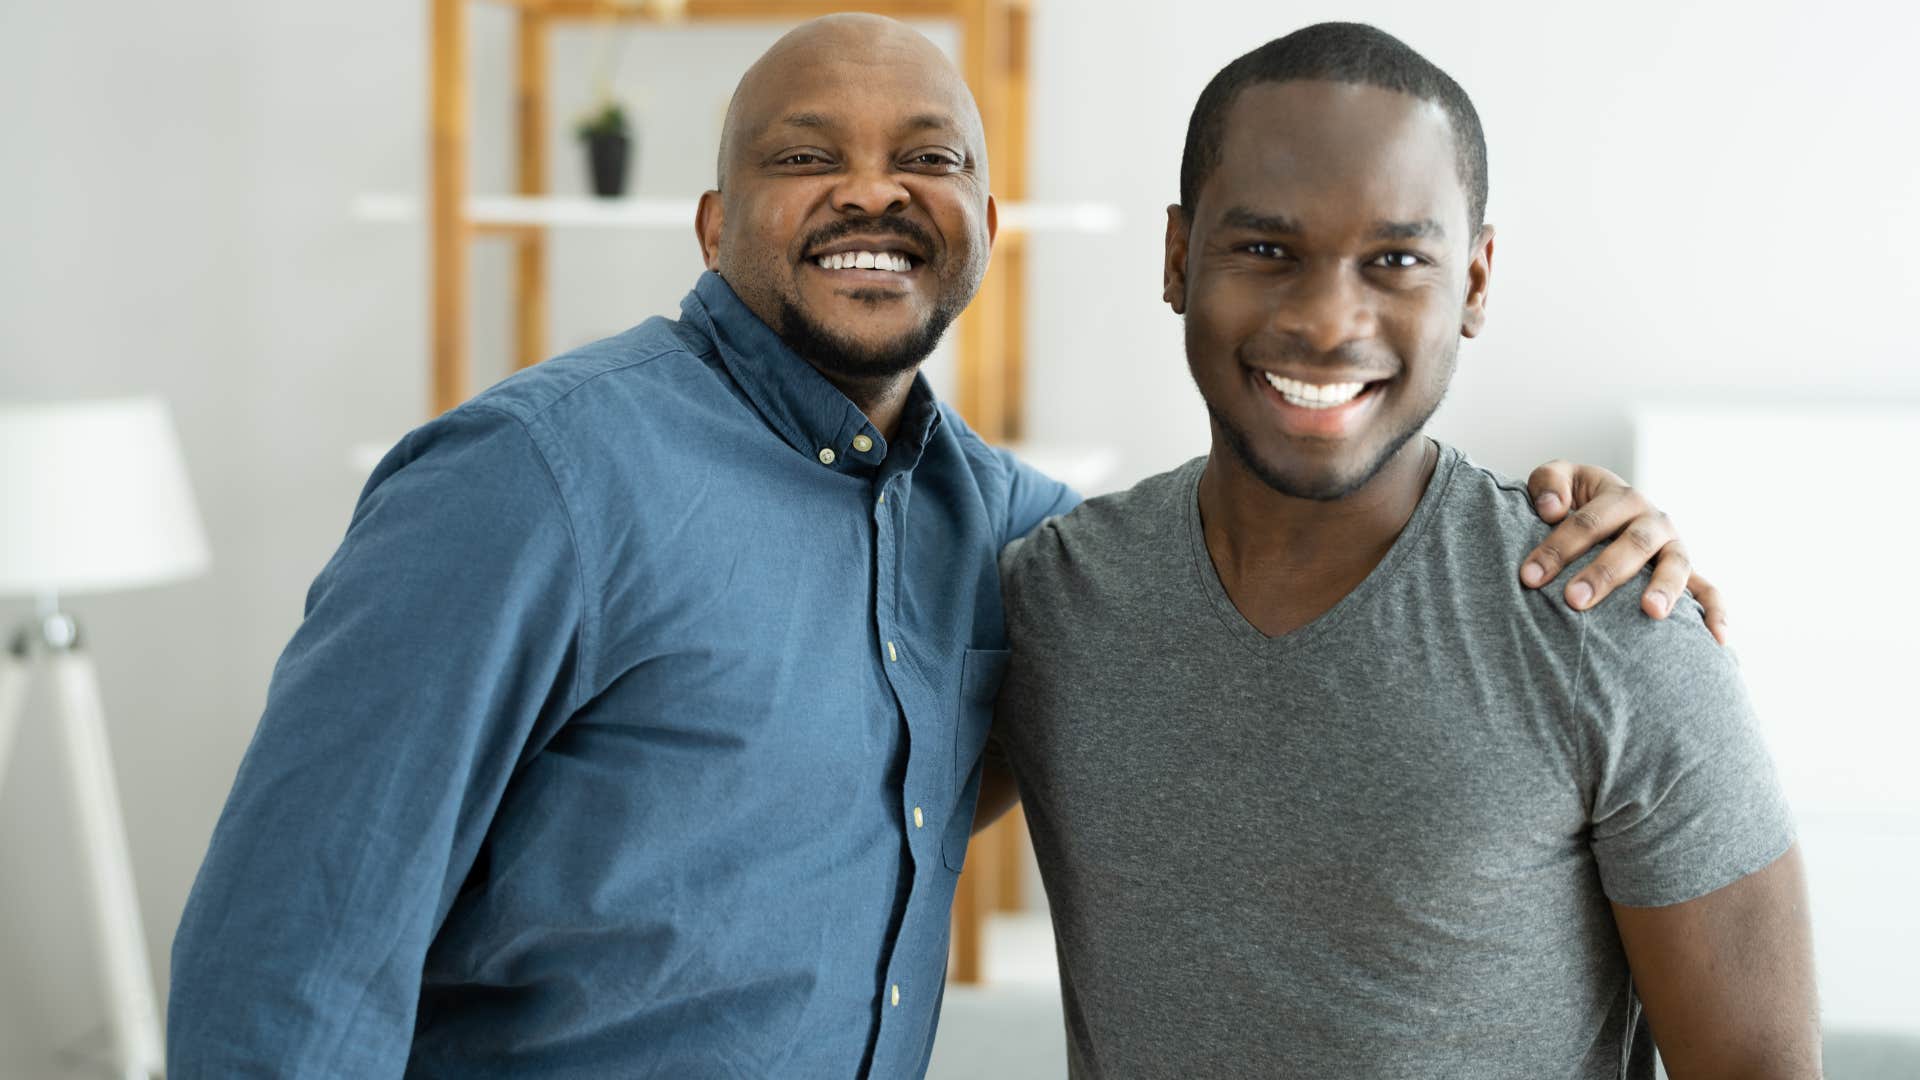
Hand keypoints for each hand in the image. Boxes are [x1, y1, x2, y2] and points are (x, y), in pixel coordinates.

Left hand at [1520, 459, 1730, 644]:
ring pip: (1676, 564)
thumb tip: (1552, 508)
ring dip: (1665, 587)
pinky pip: (1710, 592)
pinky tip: (1715, 640)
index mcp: (1621, 497)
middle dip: (1603, 573)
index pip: (1589, 521)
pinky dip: (1715, 613)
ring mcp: (1674, 547)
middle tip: (1573, 599)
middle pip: (1632, 544)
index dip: (1558, 547)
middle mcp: (1653, 520)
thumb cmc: (1575, 501)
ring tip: (1650, 611)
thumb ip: (1549, 481)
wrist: (1610, 512)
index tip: (1529, 576)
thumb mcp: (1561, 480)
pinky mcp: (1688, 573)